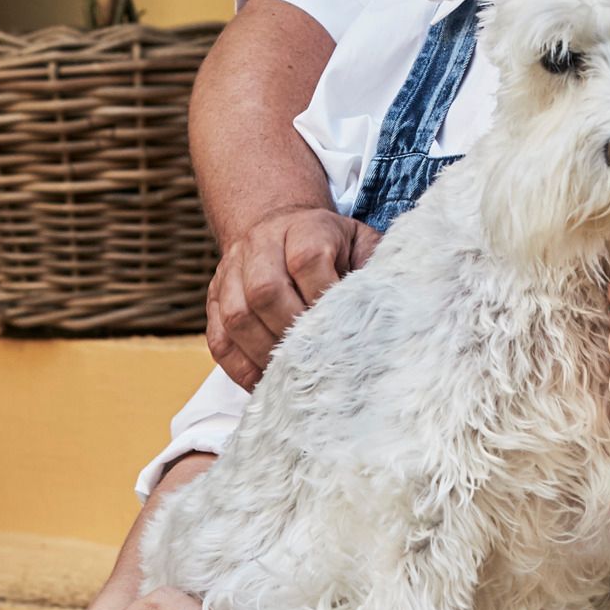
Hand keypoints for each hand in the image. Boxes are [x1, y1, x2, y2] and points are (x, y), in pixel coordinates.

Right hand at [206, 207, 381, 390]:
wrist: (280, 226)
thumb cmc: (331, 245)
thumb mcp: (360, 242)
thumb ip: (374, 269)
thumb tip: (394, 309)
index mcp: (305, 228)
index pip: (307, 259)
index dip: (323, 296)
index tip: (341, 326)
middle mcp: (261, 245)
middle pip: (265, 290)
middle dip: (292, 331)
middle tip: (316, 358)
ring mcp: (231, 272)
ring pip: (237, 316)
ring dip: (265, 352)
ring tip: (291, 374)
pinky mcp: (214, 298)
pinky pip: (218, 338)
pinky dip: (239, 366)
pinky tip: (264, 382)